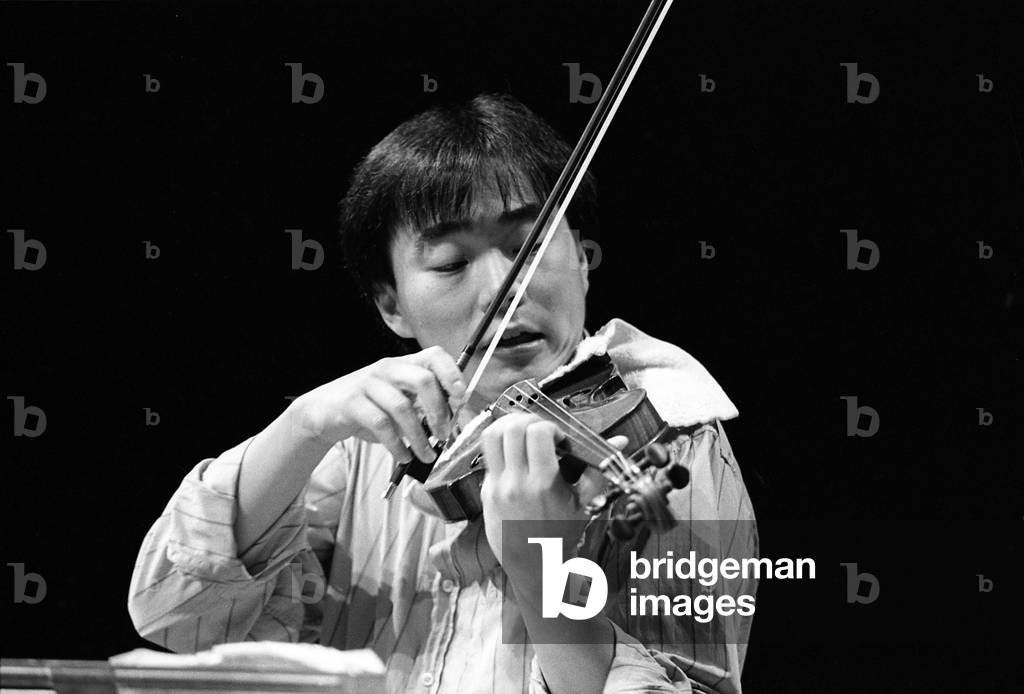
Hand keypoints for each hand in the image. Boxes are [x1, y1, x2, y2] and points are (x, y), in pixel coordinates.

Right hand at [294, 346, 465, 463]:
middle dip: (438, 411)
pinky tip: (403, 456)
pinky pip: (381, 425)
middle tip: (443, 434)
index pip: (435, 355)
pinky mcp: (352, 403)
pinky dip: (397, 445)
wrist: (323, 411)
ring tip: (426, 455)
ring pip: (402, 407)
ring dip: (419, 437)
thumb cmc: (368, 407)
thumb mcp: (398, 400)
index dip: (452, 374)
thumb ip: (422, 406)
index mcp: (403, 364)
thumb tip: (453, 423)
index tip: (461, 397)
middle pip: (422, 380)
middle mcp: (387, 369)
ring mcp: (368, 384)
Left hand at [479, 413, 609, 573]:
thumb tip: (620, 443)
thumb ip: (598, 469)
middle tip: (538, 431)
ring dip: (507, 427)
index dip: (550, 426)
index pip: (537, 433)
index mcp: (543, 484)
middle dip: (527, 420)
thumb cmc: (560, 535)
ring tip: (522, 433)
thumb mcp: (584, 503)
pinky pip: (488, 456)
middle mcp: (516, 484)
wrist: (535, 565)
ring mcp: (497, 487)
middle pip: (511, 428)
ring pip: (491, 437)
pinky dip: (500, 448)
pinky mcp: (485, 491)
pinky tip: (514, 455)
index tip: (557, 437)